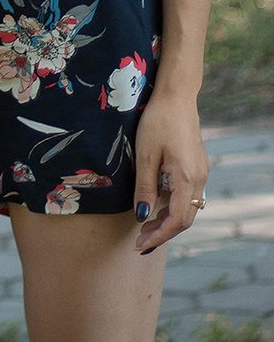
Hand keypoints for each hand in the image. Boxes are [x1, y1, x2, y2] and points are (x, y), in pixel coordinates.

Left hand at [133, 89, 209, 252]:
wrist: (176, 96)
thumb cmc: (157, 121)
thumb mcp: (145, 154)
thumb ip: (144, 187)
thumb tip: (142, 216)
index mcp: (187, 177)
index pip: (177, 220)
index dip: (159, 236)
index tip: (140, 245)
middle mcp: (199, 179)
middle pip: (185, 219)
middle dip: (163, 232)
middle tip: (141, 241)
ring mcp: (201, 173)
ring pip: (188, 208)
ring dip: (168, 221)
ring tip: (146, 226)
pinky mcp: (198, 167)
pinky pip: (188, 196)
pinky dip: (174, 207)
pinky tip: (158, 206)